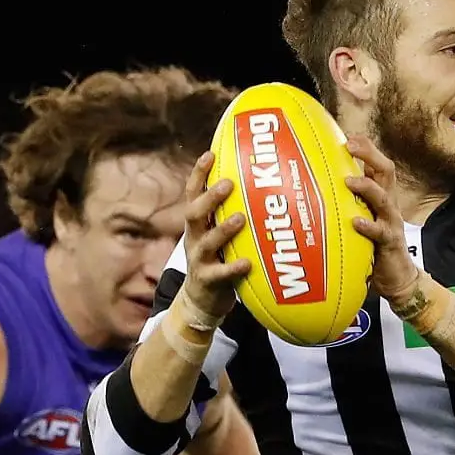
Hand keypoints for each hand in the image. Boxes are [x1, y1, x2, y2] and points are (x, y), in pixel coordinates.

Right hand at [181, 151, 251, 318]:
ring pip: (207, 242)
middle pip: (193, 213)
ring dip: (223, 230)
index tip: (210, 154)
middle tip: (229, 183)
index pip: (193, 194)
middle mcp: (194, 238)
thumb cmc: (218, 259)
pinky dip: (233, 268)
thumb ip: (232, 212)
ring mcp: (199, 260)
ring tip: (241, 218)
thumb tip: (261, 184)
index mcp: (197, 224)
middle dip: (210, 198)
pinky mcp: (208, 281)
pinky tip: (247, 262)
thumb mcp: (218, 234)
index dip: (199, 174)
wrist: (201, 300)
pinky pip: (220, 274)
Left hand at [344, 135, 419, 302]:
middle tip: (349, 146)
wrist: (396, 277)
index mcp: (379, 196)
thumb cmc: (372, 246)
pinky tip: (355, 222)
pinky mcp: (390, 243)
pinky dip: (368, 226)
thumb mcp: (359, 219)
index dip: (366, 148)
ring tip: (348, 181)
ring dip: (366, 187)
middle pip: (385, 172)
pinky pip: (380, 232)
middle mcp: (387, 204)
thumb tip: (317, 189)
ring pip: (383, 198)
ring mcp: (390, 222)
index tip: (348, 136)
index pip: (376, 164)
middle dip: (369, 156)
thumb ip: (346, 203)